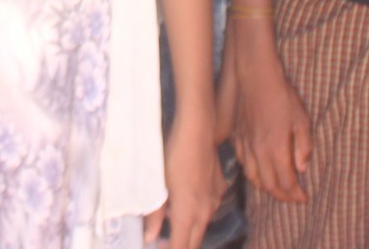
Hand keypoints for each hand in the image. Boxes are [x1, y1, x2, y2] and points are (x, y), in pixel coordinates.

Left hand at [153, 109, 222, 248]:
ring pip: (201, 226)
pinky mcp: (219, 190)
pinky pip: (207, 209)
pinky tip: (183, 202)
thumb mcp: (158, 184)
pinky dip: (195, 214)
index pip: (180, 247)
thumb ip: (154, 214)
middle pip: (194, 242)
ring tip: (168, 227)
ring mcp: (214, 201)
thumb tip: (149, 237)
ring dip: (187, 231)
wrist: (197, 131)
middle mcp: (205, 212)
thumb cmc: (173, 156)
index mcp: (187, 214)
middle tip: (160, 244)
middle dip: (179, 246)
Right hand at [231, 65, 311, 204]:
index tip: (304, 197)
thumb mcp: (302, 119)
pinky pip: (242, 162)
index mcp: (276, 149)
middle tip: (293, 196)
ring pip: (253, 177)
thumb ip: (303, 147)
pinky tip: (258, 170)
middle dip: (282, 195)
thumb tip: (302, 168)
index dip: (295, 194)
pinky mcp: (236, 136)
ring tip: (276, 188)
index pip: (286, 183)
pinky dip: (252, 173)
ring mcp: (244, 144)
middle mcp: (258, 151)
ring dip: (266, 186)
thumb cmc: (282, 95)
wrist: (255, 75)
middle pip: (268, 184)